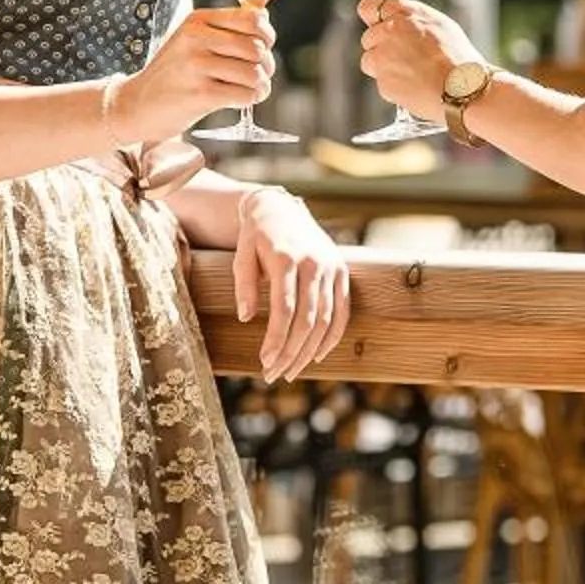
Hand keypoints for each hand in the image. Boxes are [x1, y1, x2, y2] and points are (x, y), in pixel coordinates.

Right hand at [115, 6, 274, 142]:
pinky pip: (245, 94)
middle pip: (257, 48)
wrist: (136, 104)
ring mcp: (197, 65)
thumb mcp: (191, 40)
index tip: (264, 48)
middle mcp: (196, 38)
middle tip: (259, 76)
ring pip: (254, 73)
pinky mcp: (200, 93)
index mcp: (198, 20)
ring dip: (261, 86)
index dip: (267, 36)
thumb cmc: (171, 73)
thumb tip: (264, 17)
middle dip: (267, 66)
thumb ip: (226, 28)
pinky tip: (242, 100)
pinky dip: (251, 99)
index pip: (252, 19)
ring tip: (252, 90)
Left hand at [234, 188, 351, 381]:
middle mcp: (314, 263)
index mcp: (287, 259)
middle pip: (307, 320)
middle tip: (275, 374)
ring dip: (309, 350)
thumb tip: (245, 318)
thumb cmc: (256, 236)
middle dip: (291, 352)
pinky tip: (317, 355)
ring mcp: (332, 268)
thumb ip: (244, 285)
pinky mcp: (342, 272)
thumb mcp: (241, 255)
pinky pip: (342, 311)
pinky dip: (332, 336)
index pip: (284, 309)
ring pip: (326, 319)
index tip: (265, 362)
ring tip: (291, 371)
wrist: (281, 209)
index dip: (276, 339)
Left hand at [357, 0, 479, 119]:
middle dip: (380, 46)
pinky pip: (380, 82)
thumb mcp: (441, 23)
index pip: (369, 7)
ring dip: (382, 66)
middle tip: (404, 56)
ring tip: (409, 72)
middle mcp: (389, 33)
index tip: (377, 24)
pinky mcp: (383, 82)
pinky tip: (413, 85)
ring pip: (369, 61)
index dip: (372, 17)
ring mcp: (383, 59)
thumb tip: (400, 13)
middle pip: (368, 37)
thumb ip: (414, 16)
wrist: (462, 89)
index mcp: (403, 14)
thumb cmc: (458, 58)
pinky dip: (392, 85)